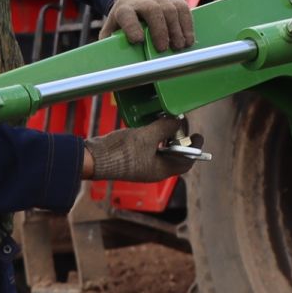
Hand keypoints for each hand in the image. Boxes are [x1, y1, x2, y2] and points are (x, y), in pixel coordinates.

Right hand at [84, 117, 203, 181]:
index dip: (194, 149)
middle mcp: (153, 170)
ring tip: (166, 123)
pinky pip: (149, 148)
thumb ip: (165, 128)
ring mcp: (142, 165)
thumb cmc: (120, 152)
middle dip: (180, 141)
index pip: (186, 163)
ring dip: (166, 137)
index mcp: (161, 170)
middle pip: (174, 156)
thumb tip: (178, 121)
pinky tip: (150, 126)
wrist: (93, 159)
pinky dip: (153, 138)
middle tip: (181, 126)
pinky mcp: (132, 159)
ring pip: (161, 151)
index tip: (198, 135)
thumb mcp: (147, 136)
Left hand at [102, 0, 194, 52]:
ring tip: (178, 48)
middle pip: (153, 11)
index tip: (137, 40)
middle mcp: (143, 0)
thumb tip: (110, 61)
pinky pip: (184, 11)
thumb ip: (110, 40)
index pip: (127, 15)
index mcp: (125, 9)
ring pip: (171, 11)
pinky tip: (187, 41)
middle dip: (159, 31)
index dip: (132, 27)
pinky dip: (187, 27)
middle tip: (163, 49)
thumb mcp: (113, 26)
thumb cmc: (126, 17)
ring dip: (176, 31)